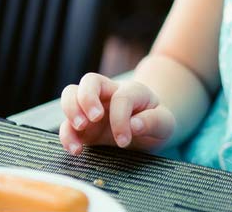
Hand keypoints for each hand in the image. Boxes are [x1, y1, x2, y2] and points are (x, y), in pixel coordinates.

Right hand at [59, 72, 175, 154]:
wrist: (149, 129)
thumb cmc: (157, 123)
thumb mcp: (165, 123)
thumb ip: (154, 122)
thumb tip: (134, 126)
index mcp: (132, 91)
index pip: (121, 97)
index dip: (120, 119)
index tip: (124, 141)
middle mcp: (109, 94)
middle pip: (89, 80)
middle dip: (87, 99)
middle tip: (93, 120)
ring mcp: (93, 108)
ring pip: (71, 94)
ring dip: (71, 110)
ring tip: (80, 129)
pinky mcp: (83, 127)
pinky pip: (66, 125)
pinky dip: (66, 135)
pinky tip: (76, 150)